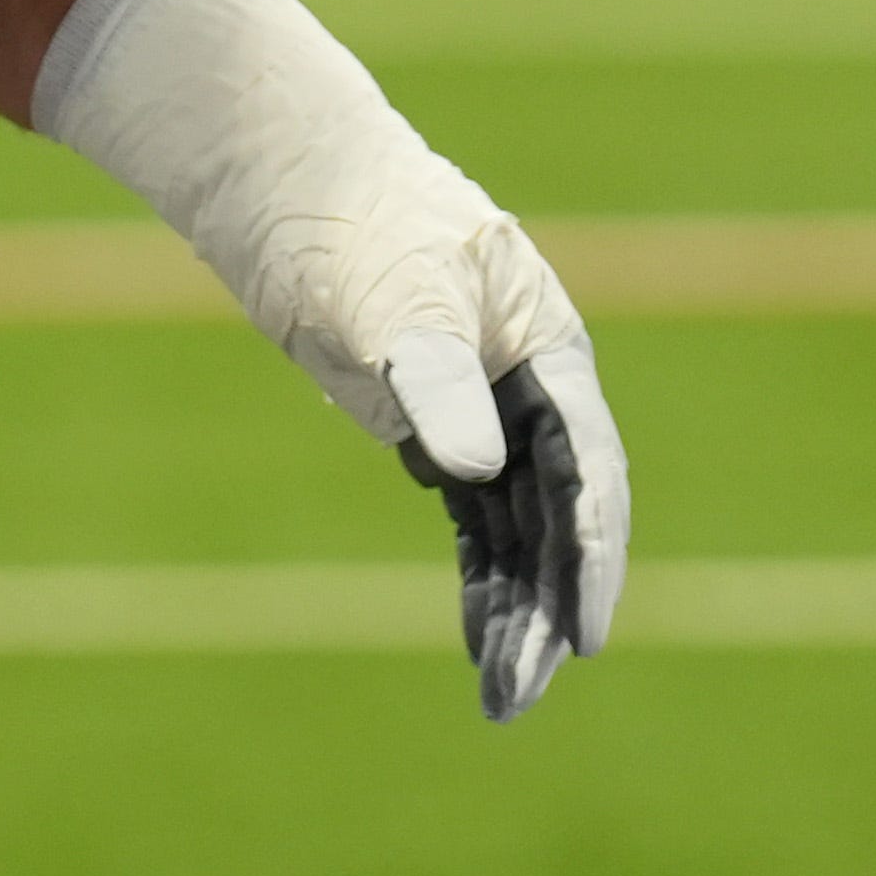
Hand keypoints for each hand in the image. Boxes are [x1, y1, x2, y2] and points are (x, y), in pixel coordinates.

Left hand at [39, 0, 632, 719]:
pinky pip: (477, 519)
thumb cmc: (346, 223)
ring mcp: (489, 410)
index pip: (588, 467)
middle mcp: (531, 387)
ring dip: (517, 606)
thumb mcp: (389, 298)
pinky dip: (482, 576)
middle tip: (524, 688)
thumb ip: (436, 378)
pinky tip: (481, 639)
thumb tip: (478, 468)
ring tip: (503, 694)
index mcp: (546, 347)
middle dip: (551, 604)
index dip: (593, 552)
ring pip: (521, 527)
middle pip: (559, 513)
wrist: (283, 181)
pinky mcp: (437, 428)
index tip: (587, 632)